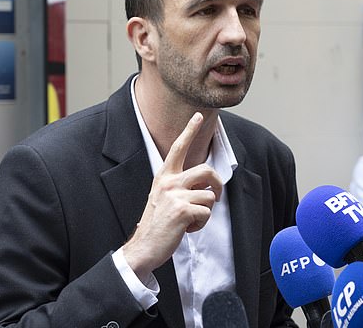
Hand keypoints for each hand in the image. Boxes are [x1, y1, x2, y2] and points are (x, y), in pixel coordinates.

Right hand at [122, 112, 222, 280]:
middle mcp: (168, 182)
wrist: (144, 246)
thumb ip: (180, 186)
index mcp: (164, 176)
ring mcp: (175, 195)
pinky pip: (207, 213)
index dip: (189, 131)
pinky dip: (201, 224)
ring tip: (189, 219)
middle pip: (206, 171)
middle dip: (218, 185)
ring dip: (205, 212)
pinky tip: (187, 229)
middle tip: (217, 196)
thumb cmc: (157, 223)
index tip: (198, 115)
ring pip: (209, 196)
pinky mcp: (182, 210)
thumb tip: (206, 185)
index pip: (178, 148)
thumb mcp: (164, 197)